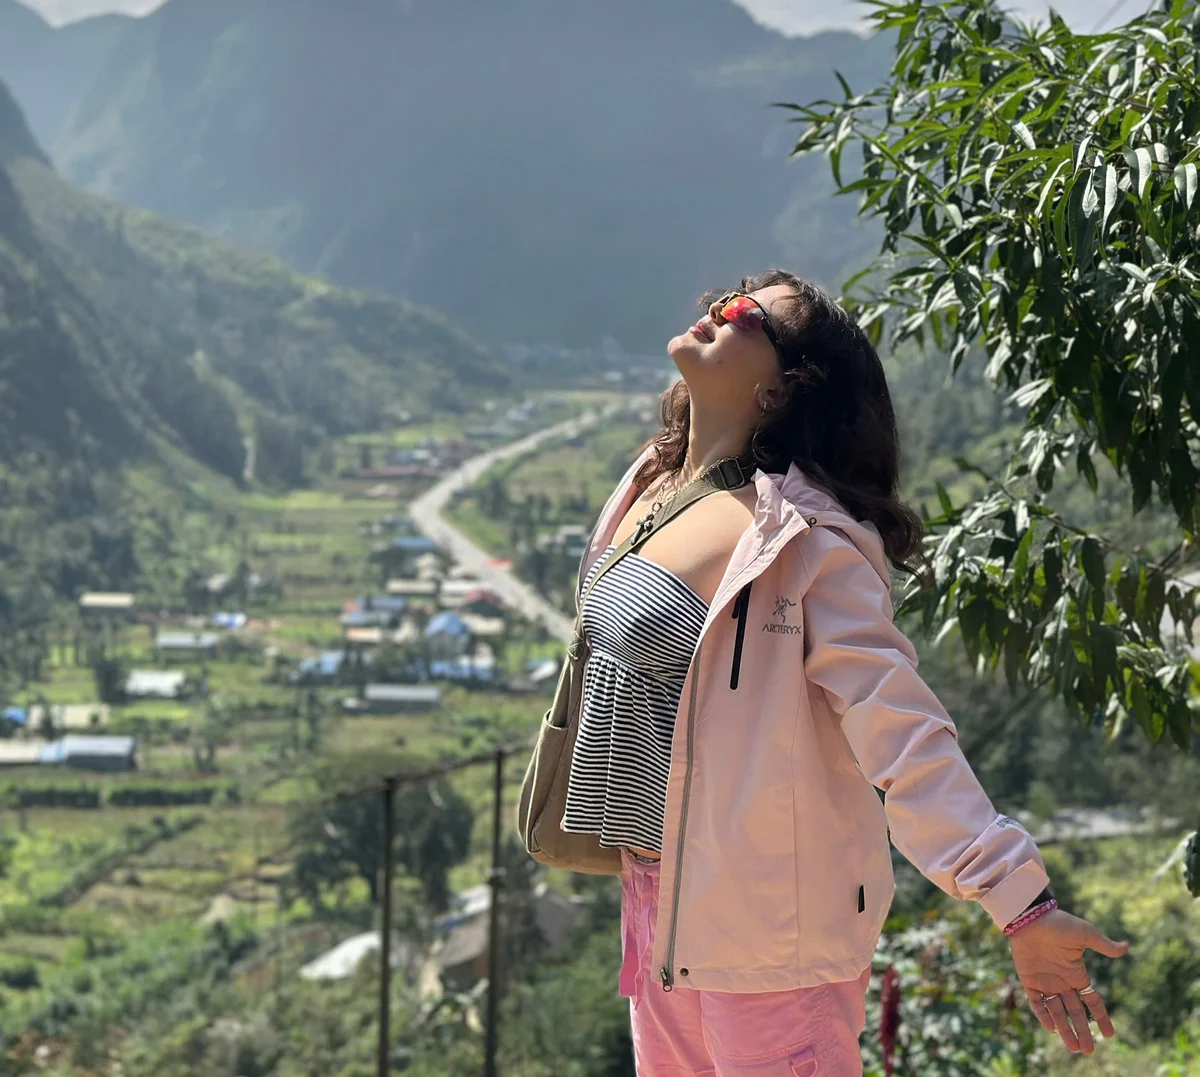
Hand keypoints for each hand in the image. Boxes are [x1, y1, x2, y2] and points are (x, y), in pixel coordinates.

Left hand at [1009, 908, 1129, 1053]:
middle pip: (1075, 1012)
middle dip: (1083, 1031)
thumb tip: (1127, 947)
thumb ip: (1104, 945)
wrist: (1029, 917)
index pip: (1092, 1001)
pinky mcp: (1028, 980)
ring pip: (1057, 1012)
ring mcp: (1045, 982)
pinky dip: (1043, 1015)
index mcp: (1077, 973)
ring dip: (1064, 1029)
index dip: (1101, 1018)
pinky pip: (1036, 1002)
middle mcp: (1062, 981)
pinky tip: (1051, 1029)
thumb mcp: (1085, 933)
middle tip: (1089, 1051)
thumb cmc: (1058, 923)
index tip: (1109, 1035)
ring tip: (1074, 1048)